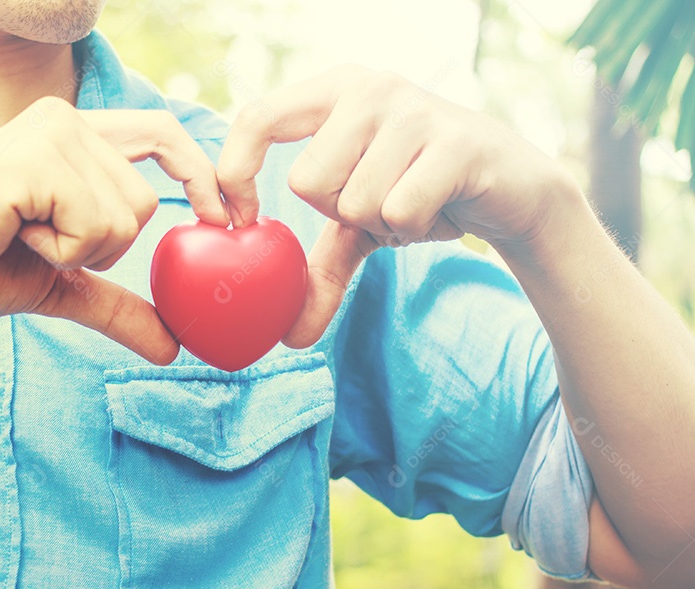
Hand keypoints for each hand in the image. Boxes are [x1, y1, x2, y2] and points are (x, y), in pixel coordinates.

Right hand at [0, 98, 228, 363]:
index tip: (230, 220)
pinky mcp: (36, 158)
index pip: (164, 135)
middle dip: (105, 246)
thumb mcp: (60, 287)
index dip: (203, 174)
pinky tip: (11, 233)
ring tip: (19, 236)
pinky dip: (59, 250)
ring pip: (128, 216)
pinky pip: (96, 224)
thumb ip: (118, 306)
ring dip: (77, 251)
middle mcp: (67, 121)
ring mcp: (53, 133)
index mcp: (74, 137)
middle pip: (148, 199)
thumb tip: (173, 348)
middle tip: (47, 246)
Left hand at [216, 65, 577, 346]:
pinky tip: (440, 208)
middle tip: (382, 201)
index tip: (243, 219)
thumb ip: (318, 272)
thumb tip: (288, 337)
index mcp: (333, 93)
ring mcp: (414, 110)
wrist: (513, 190)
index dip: (236, 171)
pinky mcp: (455, 142)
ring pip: (354, 202)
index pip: (258, 117)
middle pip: (307, 182)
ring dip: (384, 222)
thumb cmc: (421, 193)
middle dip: (343, 213)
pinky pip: (399, 212)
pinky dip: (415, 228)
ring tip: (415, 200)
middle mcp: (369, 89)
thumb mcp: (359, 228)